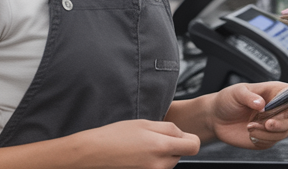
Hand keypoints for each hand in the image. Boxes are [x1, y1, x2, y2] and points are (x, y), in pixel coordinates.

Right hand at [76, 119, 199, 168]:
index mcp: (162, 147)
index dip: (189, 138)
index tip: (180, 136)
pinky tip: (138, 156)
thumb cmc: (115, 136)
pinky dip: (153, 162)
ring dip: (162, 154)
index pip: (194, 146)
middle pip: (181, 154)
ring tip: (142, 147)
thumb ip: (170, 129)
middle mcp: (160, 165)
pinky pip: (158, 168)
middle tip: (152, 138)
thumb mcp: (145, 124)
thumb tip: (184, 135)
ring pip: (170, 162)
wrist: (93, 154)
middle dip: (173, 146)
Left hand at [209, 82, 287, 149]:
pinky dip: (262, 139)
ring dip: (268, 132)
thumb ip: (249, 96)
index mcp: (275, 92)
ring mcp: (273, 123)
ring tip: (250, 126)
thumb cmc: (228, 100)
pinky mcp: (267, 136)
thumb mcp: (237, 92)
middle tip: (267, 123)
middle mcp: (278, 108)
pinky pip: (272, 142)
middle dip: (283, 123)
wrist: (216, 118)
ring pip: (284, 132)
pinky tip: (250, 133)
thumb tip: (262, 104)